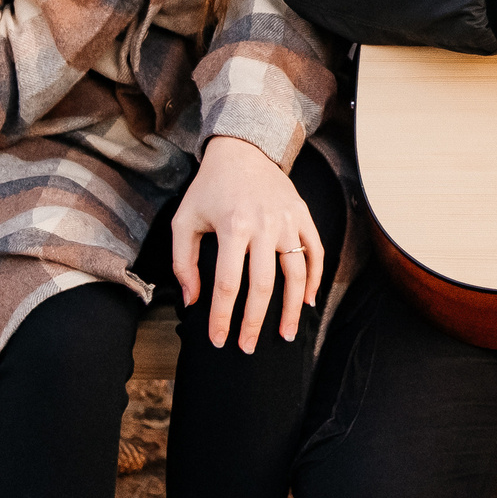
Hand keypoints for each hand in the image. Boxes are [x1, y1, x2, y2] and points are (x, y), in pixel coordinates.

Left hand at [171, 135, 324, 352]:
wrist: (242, 150)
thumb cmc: (209, 188)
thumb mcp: (184, 220)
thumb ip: (182, 262)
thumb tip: (193, 301)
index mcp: (232, 227)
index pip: (228, 284)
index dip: (223, 317)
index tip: (219, 340)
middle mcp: (263, 225)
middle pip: (263, 286)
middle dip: (255, 322)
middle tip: (248, 347)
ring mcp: (287, 220)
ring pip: (295, 274)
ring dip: (292, 309)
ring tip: (286, 335)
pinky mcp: (303, 215)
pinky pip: (314, 252)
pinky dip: (314, 279)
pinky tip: (307, 302)